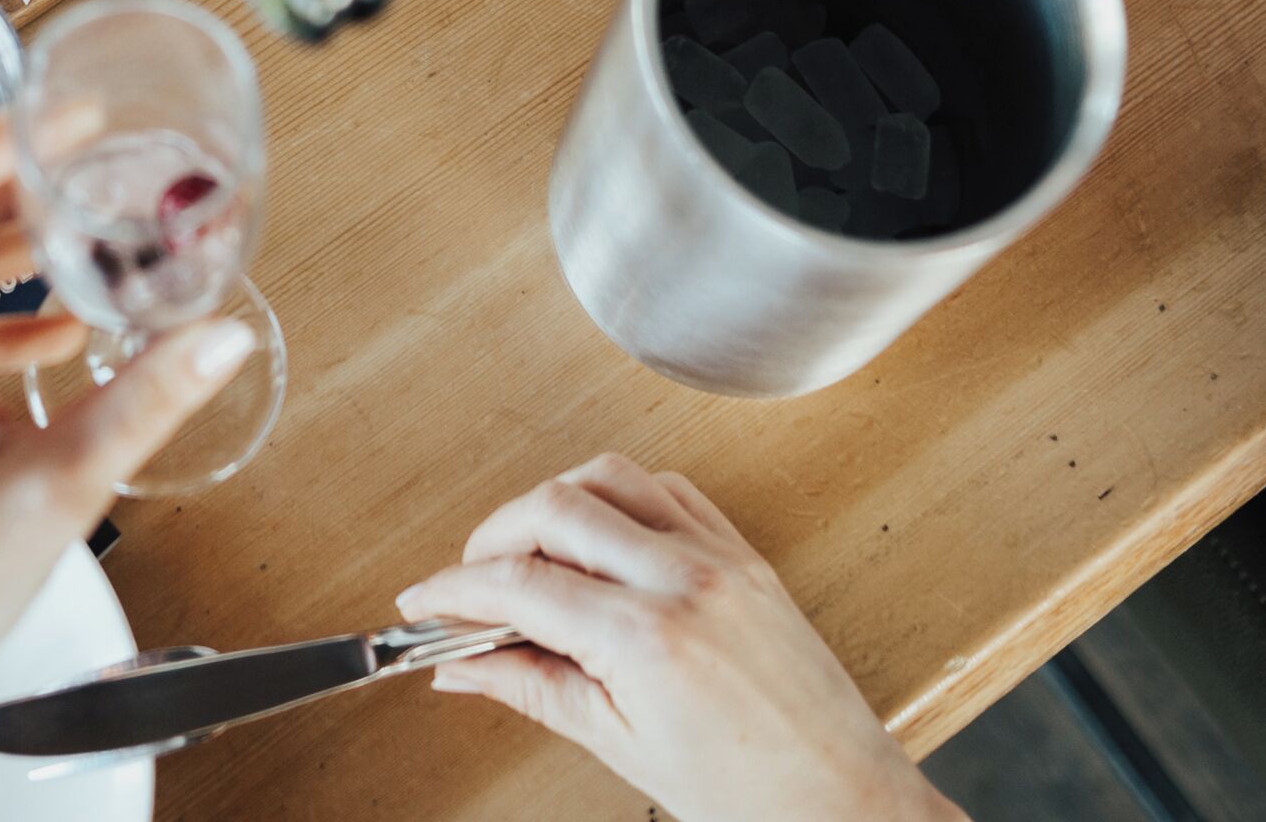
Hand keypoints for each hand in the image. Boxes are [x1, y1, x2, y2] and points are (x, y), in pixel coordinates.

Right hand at [392, 456, 959, 821]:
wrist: (841, 796)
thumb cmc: (749, 791)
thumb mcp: (619, 746)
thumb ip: (532, 690)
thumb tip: (462, 667)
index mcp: (647, 636)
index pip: (519, 584)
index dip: (454, 589)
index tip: (424, 602)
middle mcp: (684, 578)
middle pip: (553, 507)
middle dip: (492, 537)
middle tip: (470, 584)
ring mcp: (719, 556)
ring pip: (609, 476)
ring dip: (552, 502)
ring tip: (529, 554)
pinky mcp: (744, 552)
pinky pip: (668, 488)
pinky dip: (618, 497)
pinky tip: (600, 536)